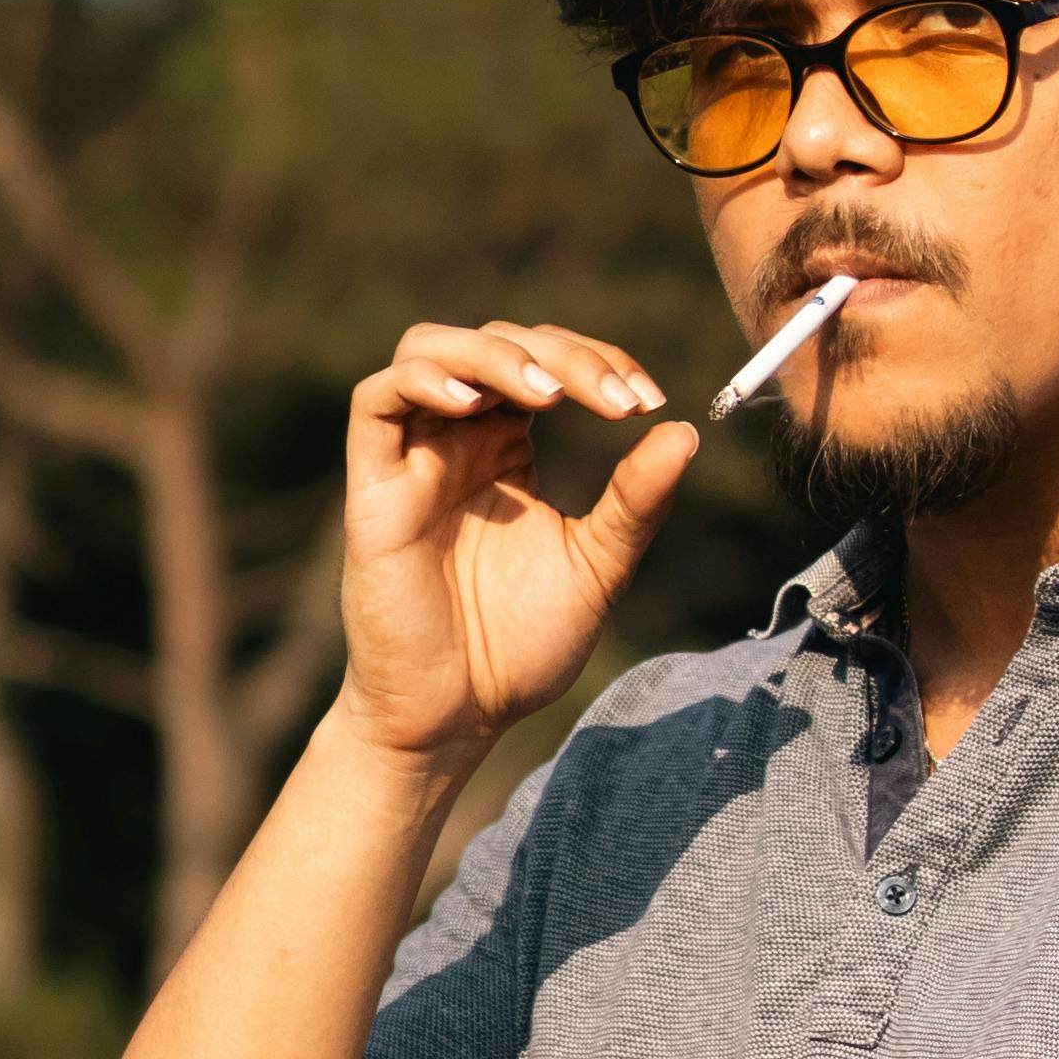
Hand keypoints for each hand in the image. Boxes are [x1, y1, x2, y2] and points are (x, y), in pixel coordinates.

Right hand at [334, 317, 699, 766]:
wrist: (459, 717)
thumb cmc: (521, 646)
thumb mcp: (598, 565)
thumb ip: (635, 500)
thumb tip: (685, 430)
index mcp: (506, 449)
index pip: (546, 363)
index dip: (597, 361)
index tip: (648, 401)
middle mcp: (456, 440)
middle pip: (497, 341)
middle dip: (564, 356)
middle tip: (617, 400)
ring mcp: (412, 459)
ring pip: (428, 348)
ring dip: (495, 354)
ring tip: (550, 394)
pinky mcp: (373, 488)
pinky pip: (375, 401)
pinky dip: (423, 380)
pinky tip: (475, 402)